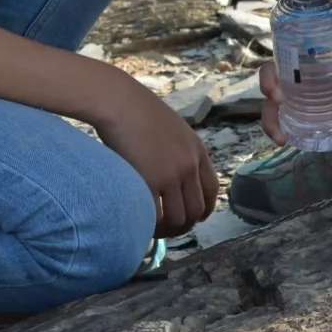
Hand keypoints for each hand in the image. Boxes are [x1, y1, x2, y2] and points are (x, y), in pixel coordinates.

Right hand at [96, 80, 218, 236]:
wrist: (119, 101)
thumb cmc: (136, 110)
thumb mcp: (171, 127)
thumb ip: (178, 150)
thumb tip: (170, 171)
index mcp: (197, 151)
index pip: (211, 190)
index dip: (205, 209)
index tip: (196, 217)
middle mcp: (189, 165)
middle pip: (196, 209)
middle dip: (184, 225)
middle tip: (169, 228)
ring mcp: (171, 175)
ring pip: (178, 218)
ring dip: (168, 229)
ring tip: (153, 230)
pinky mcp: (150, 181)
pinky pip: (156, 215)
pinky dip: (151, 225)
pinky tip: (141, 223)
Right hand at [256, 14, 331, 144]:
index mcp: (294, 60)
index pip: (270, 71)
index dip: (268, 83)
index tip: (275, 95)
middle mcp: (295, 78)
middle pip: (272, 101)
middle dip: (271, 121)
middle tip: (281, 138)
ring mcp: (307, 92)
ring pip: (290, 114)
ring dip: (297, 133)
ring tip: (313, 149)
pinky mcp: (325, 103)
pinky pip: (320, 121)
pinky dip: (331, 137)